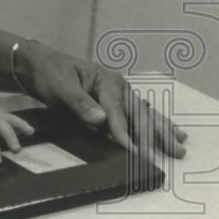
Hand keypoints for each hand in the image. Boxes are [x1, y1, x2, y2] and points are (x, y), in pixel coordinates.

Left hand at [15, 41, 187, 158]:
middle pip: (139, 113)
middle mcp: (119, 86)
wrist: (39, 63)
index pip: (117, 111)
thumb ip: (80, 103)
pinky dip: (154, 125)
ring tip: (180, 147)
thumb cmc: (49, 74)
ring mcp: (119, 93)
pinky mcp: (115, 100)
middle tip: (172, 154)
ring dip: (162, 131)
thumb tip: (101, 119)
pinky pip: (138, 114)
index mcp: (106, 80)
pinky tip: (169, 133)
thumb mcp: (60, 87)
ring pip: (145, 114)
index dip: (124, 132)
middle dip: (155, 135)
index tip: (133, 151)